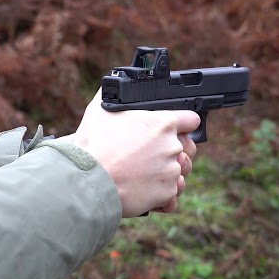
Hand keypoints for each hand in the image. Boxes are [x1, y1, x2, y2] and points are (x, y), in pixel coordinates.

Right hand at [60, 91, 199, 217]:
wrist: (87, 181)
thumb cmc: (92, 145)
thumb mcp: (100, 110)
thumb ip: (113, 96)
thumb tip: (112, 86)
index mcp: (163, 123)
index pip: (191, 119)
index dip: (184, 123)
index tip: (178, 128)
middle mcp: (172, 146)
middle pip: (187, 148)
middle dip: (173, 152)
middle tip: (152, 156)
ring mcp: (171, 171)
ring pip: (178, 172)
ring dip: (165, 173)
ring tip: (143, 175)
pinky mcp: (166, 193)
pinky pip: (171, 193)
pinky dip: (159, 193)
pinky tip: (143, 189)